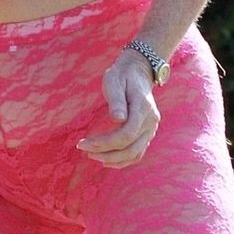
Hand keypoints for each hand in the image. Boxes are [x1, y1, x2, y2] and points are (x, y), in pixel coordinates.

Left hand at [77, 51, 160, 166]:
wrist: (138, 73)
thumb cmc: (122, 75)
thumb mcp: (114, 81)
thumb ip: (116, 100)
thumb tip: (117, 119)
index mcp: (143, 108)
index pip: (126, 135)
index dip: (104, 143)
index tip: (83, 143)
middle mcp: (150, 121)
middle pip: (130, 148)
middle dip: (105, 153)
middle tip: (84, 150)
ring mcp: (151, 129)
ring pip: (134, 154)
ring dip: (113, 160)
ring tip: (93, 156)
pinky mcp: (147, 133)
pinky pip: (137, 153)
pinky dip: (122, 160)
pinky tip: (106, 160)